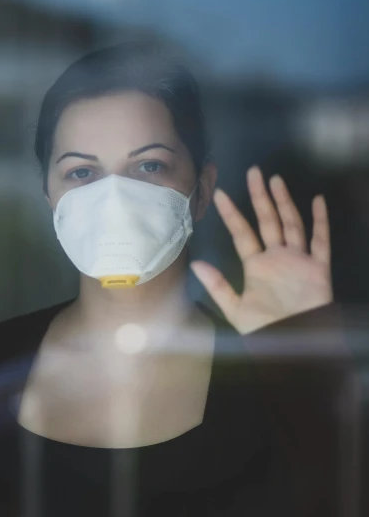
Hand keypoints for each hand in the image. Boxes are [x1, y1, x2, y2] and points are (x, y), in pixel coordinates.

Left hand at [190, 166, 332, 334]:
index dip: (231, 214)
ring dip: (284, 202)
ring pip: (291, 224)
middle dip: (260, 197)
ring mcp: (298, 260)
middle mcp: (276, 258)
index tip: (218, 194)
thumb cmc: (265, 329)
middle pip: (267, 221)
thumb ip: (218, 286)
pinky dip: (320, 221)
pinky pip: (320, 241)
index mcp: (256, 266)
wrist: (293, 344)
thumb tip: (196, 264)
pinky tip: (316, 201)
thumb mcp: (235, 309)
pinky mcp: (317, 268)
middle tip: (253, 172)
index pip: (242, 234)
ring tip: (276, 180)